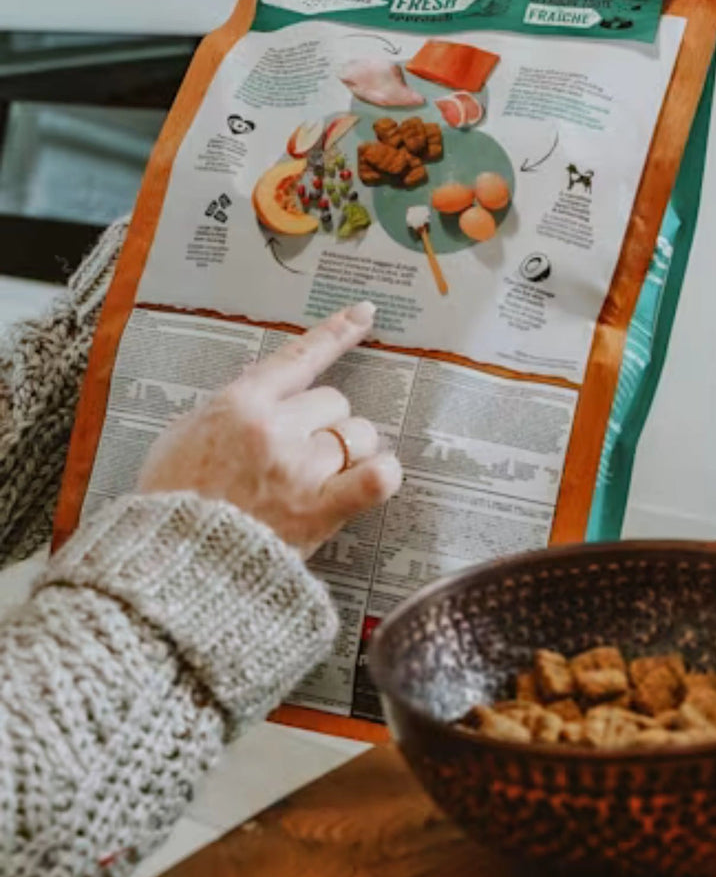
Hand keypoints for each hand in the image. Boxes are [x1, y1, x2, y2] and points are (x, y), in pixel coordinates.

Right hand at [138, 302, 402, 555]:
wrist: (172, 562)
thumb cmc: (172, 499)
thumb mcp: (185, 434)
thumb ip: (232, 410)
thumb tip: (267, 394)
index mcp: (240, 405)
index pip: (299, 357)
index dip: (336, 333)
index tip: (364, 314)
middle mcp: (275, 429)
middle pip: (335, 401)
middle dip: (325, 422)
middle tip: (301, 453)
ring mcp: (302, 469)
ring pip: (358, 435)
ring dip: (350, 450)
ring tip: (321, 477)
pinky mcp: (321, 510)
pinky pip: (378, 478)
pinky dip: (382, 474)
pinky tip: (374, 475)